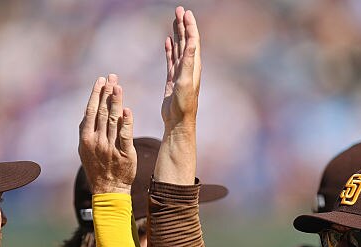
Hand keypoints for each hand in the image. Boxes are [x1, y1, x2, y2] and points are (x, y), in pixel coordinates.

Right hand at [78, 75, 135, 194]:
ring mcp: (110, 147)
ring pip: (113, 120)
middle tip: (112, 77)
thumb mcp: (86, 149)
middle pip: (102, 112)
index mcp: (86, 138)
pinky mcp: (124, 154)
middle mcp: (97, 141)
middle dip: (107, 92)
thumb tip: (90, 110)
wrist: (108, 189)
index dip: (96, 94)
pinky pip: (125, 135)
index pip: (91, 111)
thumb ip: (88, 130)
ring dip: (116, 101)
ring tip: (119, 86)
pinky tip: (127, 110)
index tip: (101, 80)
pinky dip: (126, 122)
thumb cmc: (98, 167)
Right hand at [160, 6, 200, 131]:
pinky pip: (171, 59)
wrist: (178, 121)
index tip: (185, 12)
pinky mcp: (172, 78)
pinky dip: (169, 48)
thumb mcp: (186, 82)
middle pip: (186, 40)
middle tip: (178, 10)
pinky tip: (167, 40)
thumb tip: (191, 42)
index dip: (189, 26)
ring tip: (174, 20)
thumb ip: (188, 62)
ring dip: (177, 34)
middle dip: (183, 25)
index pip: (192, 41)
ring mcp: (180, 72)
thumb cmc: (184, 104)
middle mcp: (188, 67)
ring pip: (178, 48)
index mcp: (193, 65)